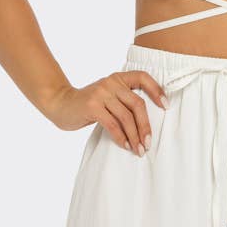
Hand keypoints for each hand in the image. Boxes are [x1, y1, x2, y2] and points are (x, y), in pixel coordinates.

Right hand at [44, 70, 167, 152]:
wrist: (59, 104)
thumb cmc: (87, 105)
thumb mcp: (107, 97)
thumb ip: (123, 101)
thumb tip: (145, 123)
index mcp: (118, 78)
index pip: (143, 77)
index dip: (157, 90)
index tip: (166, 106)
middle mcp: (111, 82)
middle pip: (137, 104)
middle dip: (145, 126)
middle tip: (148, 143)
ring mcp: (101, 93)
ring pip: (126, 117)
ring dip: (135, 136)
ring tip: (139, 149)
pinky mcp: (92, 106)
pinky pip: (113, 125)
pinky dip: (121, 138)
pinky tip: (125, 146)